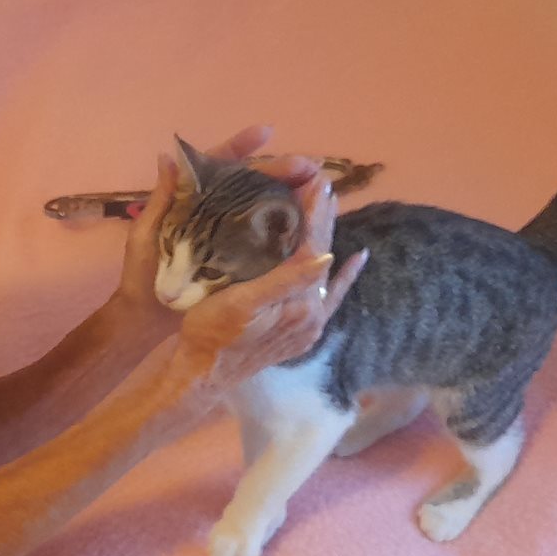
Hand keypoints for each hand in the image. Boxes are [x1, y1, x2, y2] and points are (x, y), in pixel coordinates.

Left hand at [112, 125, 322, 328]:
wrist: (147, 319)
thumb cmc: (141, 274)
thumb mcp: (148, 234)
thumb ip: (161, 199)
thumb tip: (168, 156)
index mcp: (193, 200)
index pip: (219, 165)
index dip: (242, 147)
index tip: (265, 133)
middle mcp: (216, 213)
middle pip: (252, 183)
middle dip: (280, 170)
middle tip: (308, 167)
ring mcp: (231, 236)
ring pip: (265, 206)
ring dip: (292, 194)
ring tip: (317, 186)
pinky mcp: (242, 261)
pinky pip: (268, 239)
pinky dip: (288, 228)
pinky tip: (310, 221)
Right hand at [168, 176, 367, 398]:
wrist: (202, 374)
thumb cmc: (211, 333)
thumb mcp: (242, 302)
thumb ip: (286, 281)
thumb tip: (327, 253)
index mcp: (300, 303)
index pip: (314, 247)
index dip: (316, 214)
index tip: (317, 181)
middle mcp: (313, 314)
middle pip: (323, 256)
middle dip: (324, 220)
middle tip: (324, 184)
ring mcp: (309, 324)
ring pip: (324, 271)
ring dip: (327, 238)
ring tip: (330, 207)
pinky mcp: (301, 331)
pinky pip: (329, 295)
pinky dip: (342, 276)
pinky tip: (353, 259)